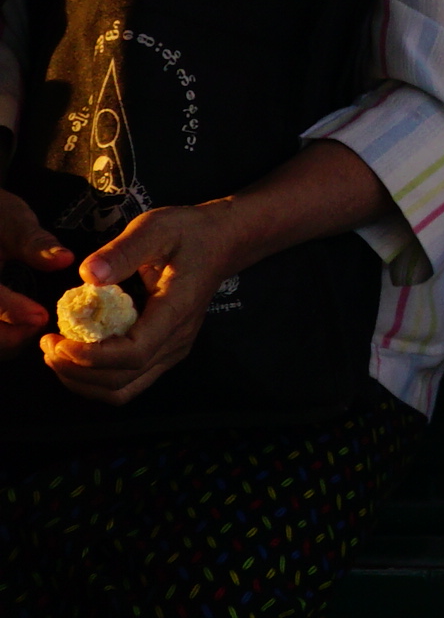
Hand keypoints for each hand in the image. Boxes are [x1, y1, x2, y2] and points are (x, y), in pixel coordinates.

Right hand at [0, 185, 72, 350]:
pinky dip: (1, 340)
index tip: (41, 317)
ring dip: (5, 341)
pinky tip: (18, 329)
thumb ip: (34, 244)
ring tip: (33, 327)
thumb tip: (65, 260)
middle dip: (9, 335)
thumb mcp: (12, 221)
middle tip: (42, 325)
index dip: (11, 311)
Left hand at [41, 201, 249, 403]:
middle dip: (75, 370)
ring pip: (122, 390)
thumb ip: (123, 251)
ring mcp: (173, 350)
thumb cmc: (188, 232)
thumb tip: (88, 275)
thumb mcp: (155, 227)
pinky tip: (77, 356)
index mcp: (177, 310)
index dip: (90, 356)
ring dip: (82, 381)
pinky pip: (127, 383)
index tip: (57, 339)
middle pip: (122, 380)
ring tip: (57, 354)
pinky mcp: (164, 352)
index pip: (133, 353)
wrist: (222, 242)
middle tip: (47, 345)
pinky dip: (95, 379)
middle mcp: (177, 339)